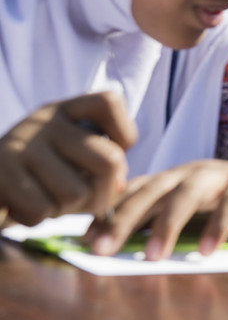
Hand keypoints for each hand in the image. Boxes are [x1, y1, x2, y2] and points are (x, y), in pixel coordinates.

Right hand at [0, 92, 135, 226]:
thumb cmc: (40, 174)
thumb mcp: (72, 156)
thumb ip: (104, 164)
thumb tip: (119, 186)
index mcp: (66, 110)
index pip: (109, 102)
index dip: (124, 134)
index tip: (113, 152)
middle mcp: (44, 122)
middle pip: (108, 161)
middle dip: (104, 192)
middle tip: (85, 198)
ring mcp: (21, 145)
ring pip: (75, 193)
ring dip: (67, 209)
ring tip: (50, 200)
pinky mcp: (0, 174)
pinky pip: (41, 209)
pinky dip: (38, 218)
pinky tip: (25, 206)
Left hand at [83, 148, 227, 259]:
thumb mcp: (191, 207)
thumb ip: (161, 218)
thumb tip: (117, 243)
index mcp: (172, 178)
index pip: (132, 192)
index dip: (107, 213)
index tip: (84, 240)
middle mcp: (191, 172)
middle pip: (152, 190)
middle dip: (123, 219)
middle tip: (102, 248)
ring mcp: (221, 175)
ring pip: (187, 194)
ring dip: (167, 224)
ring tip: (153, 256)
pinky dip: (218, 226)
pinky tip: (207, 250)